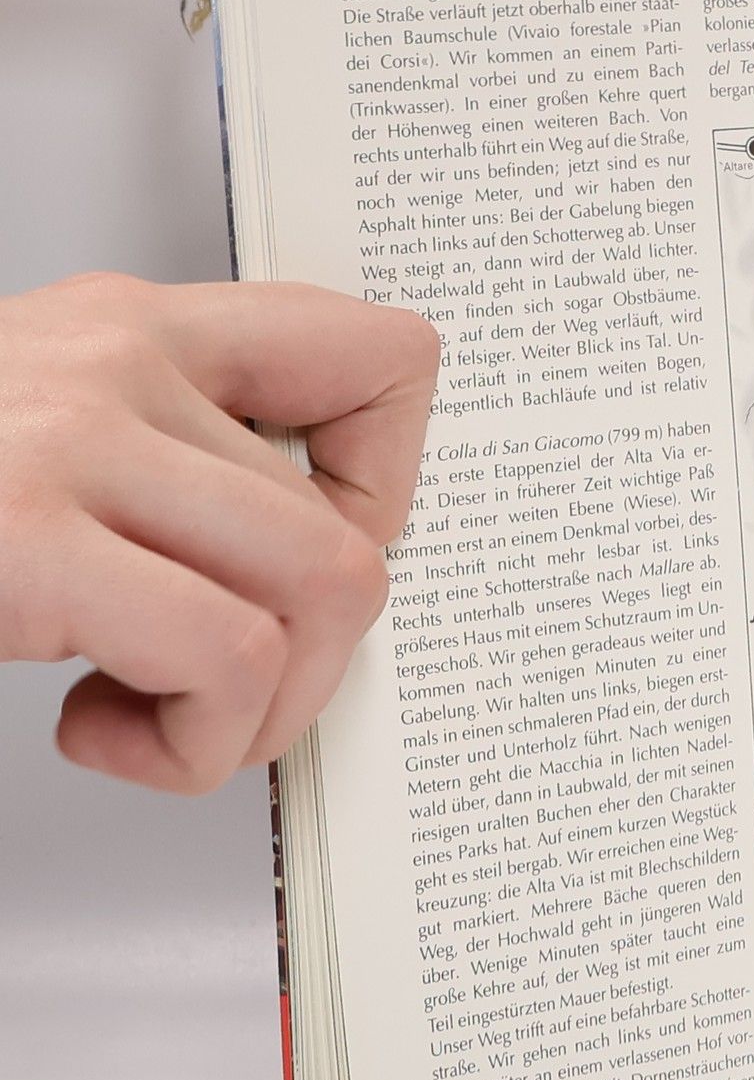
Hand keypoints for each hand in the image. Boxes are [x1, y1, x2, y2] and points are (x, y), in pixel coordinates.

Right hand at [0, 273, 438, 793]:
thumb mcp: (48, 445)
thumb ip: (174, 470)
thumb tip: (332, 566)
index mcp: (131, 332)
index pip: (377, 355)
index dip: (390, 484)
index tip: (328, 551)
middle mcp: (114, 363)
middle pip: (358, 536)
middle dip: (314, 667)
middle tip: (224, 697)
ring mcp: (66, 442)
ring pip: (324, 597)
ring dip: (259, 713)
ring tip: (162, 720)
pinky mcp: (21, 538)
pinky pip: (228, 660)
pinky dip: (191, 747)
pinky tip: (97, 729)